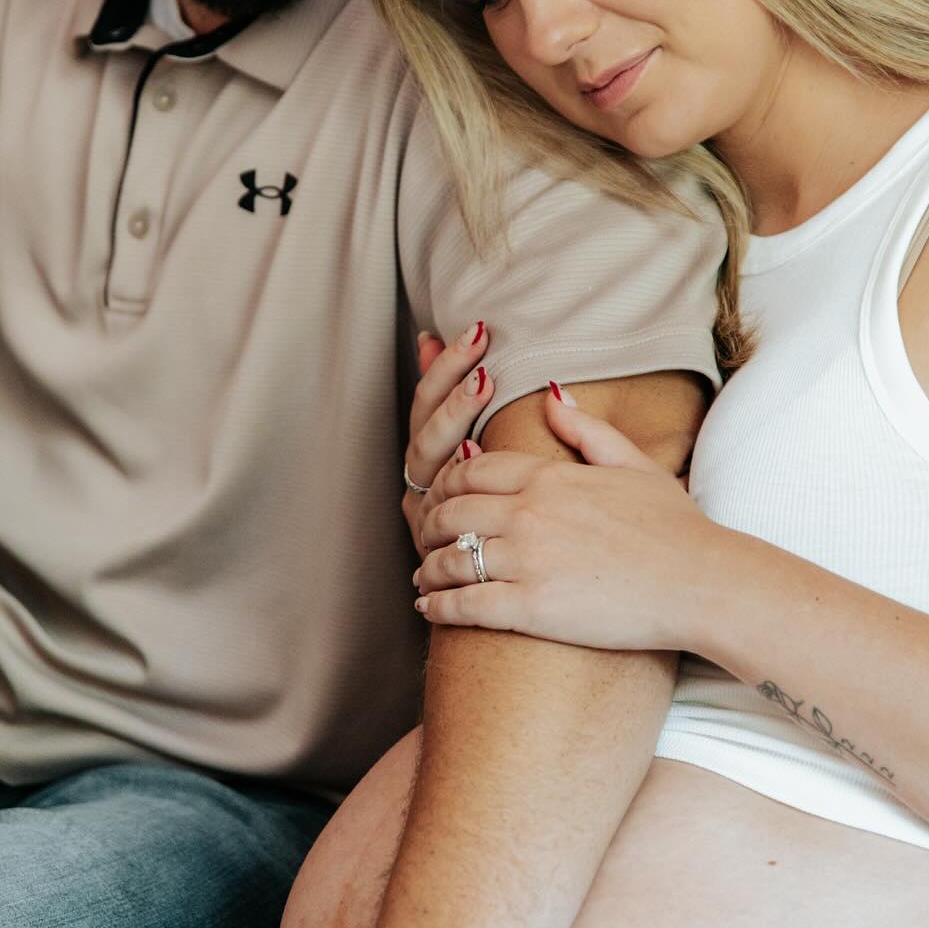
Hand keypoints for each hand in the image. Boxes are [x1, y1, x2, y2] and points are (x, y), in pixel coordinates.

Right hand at [402, 320, 493, 554]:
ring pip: (428, 457)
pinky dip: (453, 474)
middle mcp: (423, 484)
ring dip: (452, 415)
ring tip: (481, 382)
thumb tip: (428, 339)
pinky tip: (472, 448)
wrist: (502, 598)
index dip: (447, 364)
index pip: (429, 401)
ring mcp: (427, 515)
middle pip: (425, 423)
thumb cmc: (505, 523)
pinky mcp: (435, 546)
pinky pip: (441, 503)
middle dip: (450, 380)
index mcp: (432, 459)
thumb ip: (450, 396)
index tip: (477, 329)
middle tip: (480, 346)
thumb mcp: (481, 454)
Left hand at [414, 386, 715, 650]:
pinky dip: (438, 606)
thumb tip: (551, 393)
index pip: (473, 470)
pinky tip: (429, 608)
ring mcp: (527, 561)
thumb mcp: (634, 463)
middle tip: (425, 537)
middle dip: (430, 525)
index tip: (440, 496)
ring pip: (450, 559)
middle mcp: (530, 513)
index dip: (446, 483)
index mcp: (550, 477)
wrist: (702, 583)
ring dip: (428, 568)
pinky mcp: (531, 608)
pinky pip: (464, 604)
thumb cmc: (676, 528)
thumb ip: (586, 429)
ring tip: (424, 577)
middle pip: (452, 512)